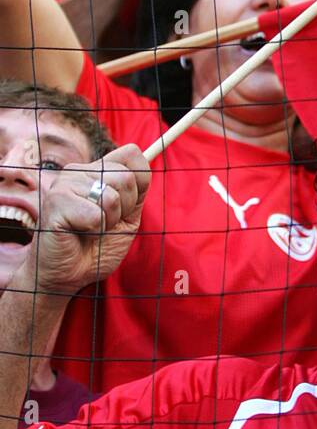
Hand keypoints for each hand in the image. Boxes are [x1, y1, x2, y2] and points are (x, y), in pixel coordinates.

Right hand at [11, 145, 151, 298]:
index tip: (127, 205)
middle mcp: (78, 171)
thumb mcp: (128, 215)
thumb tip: (148, 158)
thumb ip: (137, 188)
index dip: (139, 183)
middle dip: (124, 209)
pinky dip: (94, 230)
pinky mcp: (55, 202)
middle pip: (126, 177)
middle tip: (105, 223)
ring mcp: (64, 184)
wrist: (69, 274)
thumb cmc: (97, 246)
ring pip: (111, 197)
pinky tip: (79, 233)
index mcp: (95, 170)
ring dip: (108, 222)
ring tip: (91, 229)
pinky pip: (95, 214)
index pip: (131, 154)